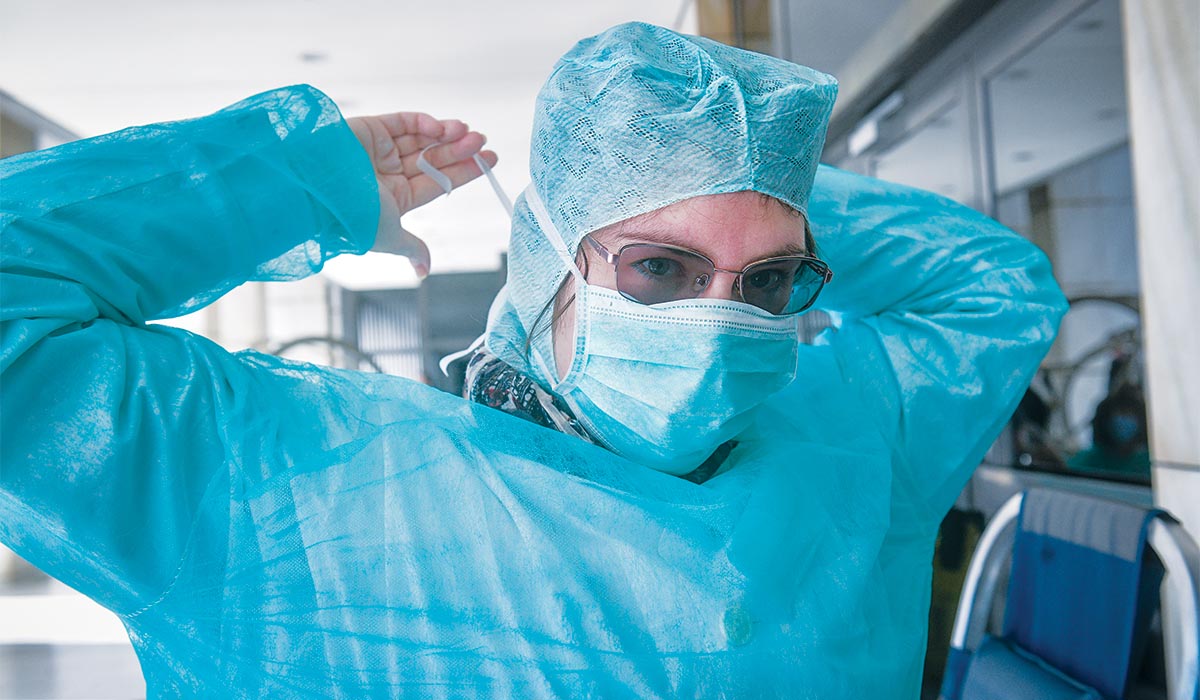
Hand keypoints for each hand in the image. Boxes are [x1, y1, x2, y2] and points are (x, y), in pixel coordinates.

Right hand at [347, 113, 496, 276]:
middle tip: (483, 143)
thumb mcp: (388, 235)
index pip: (437, 184)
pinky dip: (423, 123)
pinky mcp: (368, 129)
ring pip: (421, 139)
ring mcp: (378, 150)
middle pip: (433, 160)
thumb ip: (410, 247)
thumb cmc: (350, 215)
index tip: (488, 161)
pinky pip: (401, 122)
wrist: (315, 189)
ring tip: (469, 133)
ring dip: (447, 135)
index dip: (463, 173)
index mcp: (395, 199)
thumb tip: (424, 271)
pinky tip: (441, 128)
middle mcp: (388, 174)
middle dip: (459, 152)